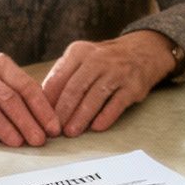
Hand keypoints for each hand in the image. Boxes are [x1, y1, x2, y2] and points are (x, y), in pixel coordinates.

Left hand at [40, 31, 175, 136]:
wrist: (142, 52)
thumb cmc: (103, 62)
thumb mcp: (81, 58)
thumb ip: (62, 76)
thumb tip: (42, 103)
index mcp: (79, 52)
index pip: (58, 78)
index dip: (49, 100)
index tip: (41, 118)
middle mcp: (98, 59)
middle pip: (75, 88)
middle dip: (63, 111)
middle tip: (54, 130)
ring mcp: (117, 72)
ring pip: (95, 97)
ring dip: (81, 117)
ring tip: (71, 133)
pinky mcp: (133, 85)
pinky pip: (117, 103)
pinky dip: (106, 116)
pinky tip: (96, 128)